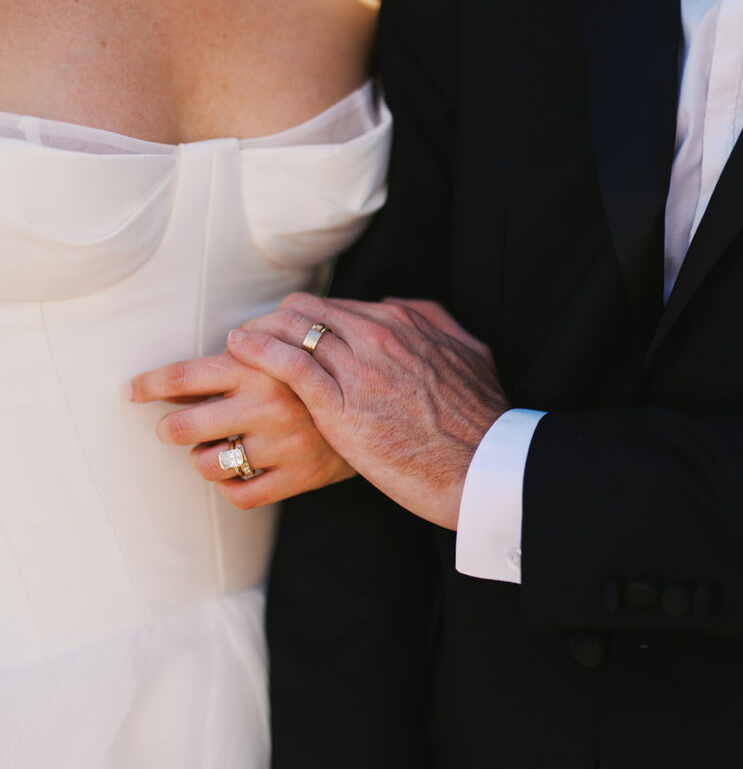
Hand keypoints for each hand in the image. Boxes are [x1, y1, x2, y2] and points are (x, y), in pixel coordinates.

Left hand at [129, 348, 353, 508]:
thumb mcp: (285, 350)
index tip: (131, 391)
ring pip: (205, 465)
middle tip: (176, 427)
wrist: (386, 404)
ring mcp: (281, 444)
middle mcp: (266, 405)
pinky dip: (230, 487)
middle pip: (180, 427)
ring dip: (202, 458)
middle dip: (170, 428)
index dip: (149, 385)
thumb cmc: (324, 374)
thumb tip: (179, 378)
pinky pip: (240, 496)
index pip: (183, 376)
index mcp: (259, 366)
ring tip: (216, 449)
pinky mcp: (298, 477)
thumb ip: (239, 355)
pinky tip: (238, 472)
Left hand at [226, 294, 509, 528]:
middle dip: (269, 321)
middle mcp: (377, 336)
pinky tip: (237, 351)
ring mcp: (359, 369)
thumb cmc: (478, 419)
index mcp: (402, 323)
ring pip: (289, 331)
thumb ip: (433, 324)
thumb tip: (401, 308)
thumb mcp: (468, 354)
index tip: (276, 331)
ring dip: (254, 336)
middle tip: (246, 339)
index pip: (330, 304)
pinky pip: (288, 364)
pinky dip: (257, 351)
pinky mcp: (343, 406)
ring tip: (234, 347)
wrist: (483, 464)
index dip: (296, 317)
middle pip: (303, 311)